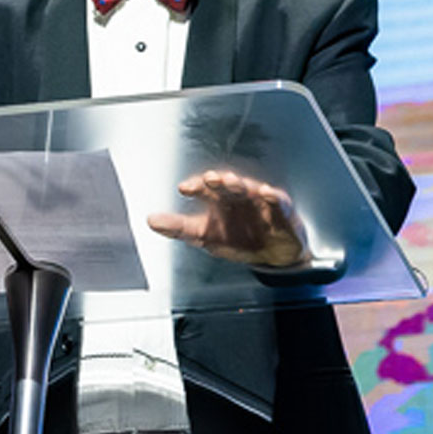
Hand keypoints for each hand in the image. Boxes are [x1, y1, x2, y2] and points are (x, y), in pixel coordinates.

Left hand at [146, 170, 310, 268]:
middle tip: (210, 178)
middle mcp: (237, 196)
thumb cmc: (237, 238)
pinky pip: (278, 202)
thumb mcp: (205, 236)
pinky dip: (273, 197)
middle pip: (226, 185)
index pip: (205, 189)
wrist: (273, 255)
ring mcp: (259, 201)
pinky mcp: (281, 211)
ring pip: (249, 188)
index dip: (196, 187)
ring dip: (240, 184)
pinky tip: (267, 193)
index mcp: (218, 201)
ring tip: (231, 181)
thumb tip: (150, 220)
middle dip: (219, 181)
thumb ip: (178, 228)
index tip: (184, 188)